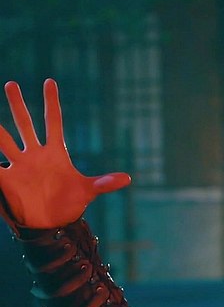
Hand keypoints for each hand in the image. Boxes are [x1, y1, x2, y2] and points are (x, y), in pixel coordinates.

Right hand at [0, 79, 130, 228]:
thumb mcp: (88, 192)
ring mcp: (20, 166)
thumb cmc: (70, 203)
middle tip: (12, 83)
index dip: (52, 103)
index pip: (53, 121)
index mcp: (55, 152)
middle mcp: (35, 154)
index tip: (49, 82)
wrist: (53, 224)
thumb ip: (105, 183)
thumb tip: (128, 179)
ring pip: (4, 142)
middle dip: (18, 105)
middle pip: (26, 124)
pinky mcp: (7, 181)